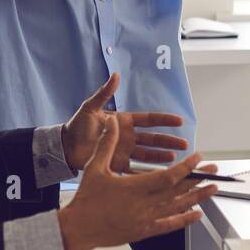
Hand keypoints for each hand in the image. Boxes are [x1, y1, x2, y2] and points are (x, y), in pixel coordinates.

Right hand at [56, 119, 218, 249]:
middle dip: (198, 179)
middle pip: (179, 191)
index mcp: (134, 187)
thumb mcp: (95, 167)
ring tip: (214, 189)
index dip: (186, 167)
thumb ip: (107, 143)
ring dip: (198, 197)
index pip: (168, 177)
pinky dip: (185, 219)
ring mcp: (146, 220)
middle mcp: (144, 205)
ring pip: (178, 207)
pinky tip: (198, 214)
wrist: (78, 228)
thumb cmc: (86, 197)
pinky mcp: (144, 231)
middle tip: (214, 171)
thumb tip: (112, 122)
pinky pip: (169, 225)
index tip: (198, 157)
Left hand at [60, 73, 187, 171]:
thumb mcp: (90, 107)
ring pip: (148, 155)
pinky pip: (135, 169)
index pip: (149, 120)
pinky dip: (146, 172)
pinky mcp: (117, 165)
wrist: (64, 147)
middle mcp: (127, 137)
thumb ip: (104, 93)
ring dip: (161, 156)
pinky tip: (157, 175)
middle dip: (169, 141)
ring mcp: (124, 151)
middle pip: (153, 139)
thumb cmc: (77, 125)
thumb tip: (116, 75)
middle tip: (185, 144)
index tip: (179, 121)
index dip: (164, 120)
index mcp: (124, 121)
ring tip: (176, 159)